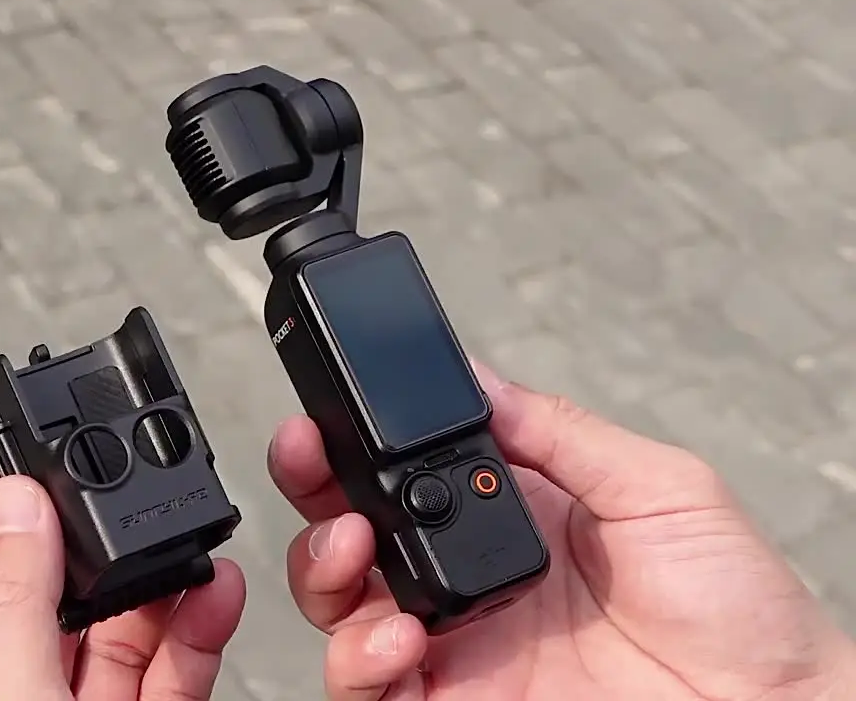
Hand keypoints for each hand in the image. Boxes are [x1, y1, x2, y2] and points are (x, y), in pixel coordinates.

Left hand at [0, 475, 245, 700]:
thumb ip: (15, 614)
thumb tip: (16, 507)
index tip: (24, 473)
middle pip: (46, 605)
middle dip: (87, 545)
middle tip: (117, 489)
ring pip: (119, 634)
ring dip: (156, 580)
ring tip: (182, 532)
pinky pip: (174, 673)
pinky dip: (198, 631)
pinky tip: (214, 592)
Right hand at [268, 361, 855, 700]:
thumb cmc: (738, 609)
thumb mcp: (659, 487)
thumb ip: (559, 433)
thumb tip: (476, 378)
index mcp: (508, 512)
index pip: (403, 467)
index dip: (353, 439)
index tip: (327, 412)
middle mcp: (466, 576)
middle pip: (349, 529)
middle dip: (313, 490)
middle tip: (309, 461)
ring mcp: (456, 646)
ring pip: (340, 605)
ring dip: (323, 569)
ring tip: (352, 548)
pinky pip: (369, 687)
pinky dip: (359, 661)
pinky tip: (398, 639)